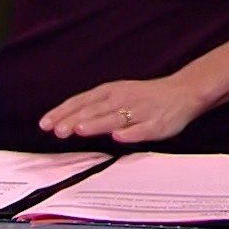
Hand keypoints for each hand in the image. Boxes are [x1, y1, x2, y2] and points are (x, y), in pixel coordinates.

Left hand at [38, 77, 205, 144]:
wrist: (183, 92)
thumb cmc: (146, 96)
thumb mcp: (117, 93)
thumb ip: (94, 106)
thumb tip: (66, 119)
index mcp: (111, 92)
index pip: (81, 101)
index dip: (63, 112)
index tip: (45, 124)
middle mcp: (123, 99)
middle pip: (95, 110)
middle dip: (75, 120)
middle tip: (58, 130)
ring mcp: (140, 112)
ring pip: (116, 118)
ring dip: (97, 123)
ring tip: (81, 129)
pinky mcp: (157, 124)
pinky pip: (143, 129)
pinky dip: (131, 132)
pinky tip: (120, 136)